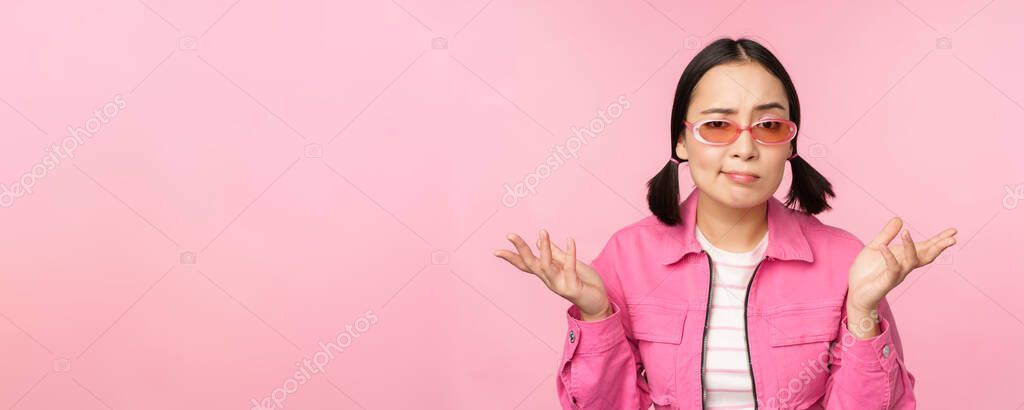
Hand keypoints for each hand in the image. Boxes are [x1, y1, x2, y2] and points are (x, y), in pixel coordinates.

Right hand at [494, 229, 612, 319]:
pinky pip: (569, 267)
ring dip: (544, 248)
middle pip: (530, 264)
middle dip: (520, 249)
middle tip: (510, 235)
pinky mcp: (572, 287)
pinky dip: (569, 253)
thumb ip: (557, 254)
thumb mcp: (569, 264)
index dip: (511, 258)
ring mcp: (559, 284)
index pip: (525, 264)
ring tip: (542, 231)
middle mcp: (549, 280)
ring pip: (546, 266)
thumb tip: (541, 241)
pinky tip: (570, 240)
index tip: (496, 251)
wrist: (598, 304)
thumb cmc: (584, 283)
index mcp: (547, 274)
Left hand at [847, 217, 956, 313]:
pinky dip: (889, 257)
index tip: (954, 231)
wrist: (855, 292)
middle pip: (927, 256)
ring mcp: (898, 274)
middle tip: (952, 239)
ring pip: (911, 261)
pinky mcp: (887, 281)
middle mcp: (905, 266)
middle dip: (939, 247)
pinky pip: (892, 268)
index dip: (939, 239)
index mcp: (904, 256)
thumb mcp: (876, 247)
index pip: (926, 247)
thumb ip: (887, 234)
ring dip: (910, 246)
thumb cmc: (867, 271)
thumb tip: (899, 218)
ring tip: (906, 232)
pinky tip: (883, 247)